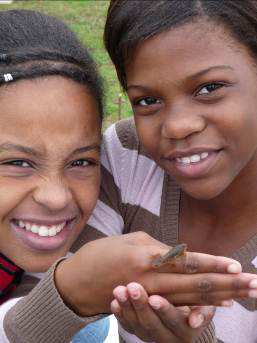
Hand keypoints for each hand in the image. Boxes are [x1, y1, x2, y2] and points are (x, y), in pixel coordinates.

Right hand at [54, 232, 256, 315]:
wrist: (78, 282)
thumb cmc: (103, 253)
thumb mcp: (131, 240)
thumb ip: (159, 248)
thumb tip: (181, 254)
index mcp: (148, 255)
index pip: (188, 261)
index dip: (213, 264)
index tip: (236, 266)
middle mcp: (153, 277)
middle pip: (196, 283)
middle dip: (227, 283)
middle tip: (253, 284)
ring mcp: (151, 293)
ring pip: (191, 297)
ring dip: (219, 297)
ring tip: (241, 296)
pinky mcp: (147, 304)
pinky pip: (177, 305)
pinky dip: (198, 306)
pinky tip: (214, 307)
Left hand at [111, 282, 217, 342]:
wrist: (184, 316)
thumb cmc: (195, 302)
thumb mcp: (205, 305)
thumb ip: (203, 309)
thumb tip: (195, 320)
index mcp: (186, 331)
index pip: (173, 321)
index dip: (164, 310)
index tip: (155, 298)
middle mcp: (167, 338)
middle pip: (151, 324)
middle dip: (141, 305)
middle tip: (133, 287)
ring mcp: (150, 336)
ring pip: (136, 325)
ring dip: (127, 307)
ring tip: (119, 289)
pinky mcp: (138, 332)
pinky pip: (127, 326)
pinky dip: (120, 314)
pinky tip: (114, 301)